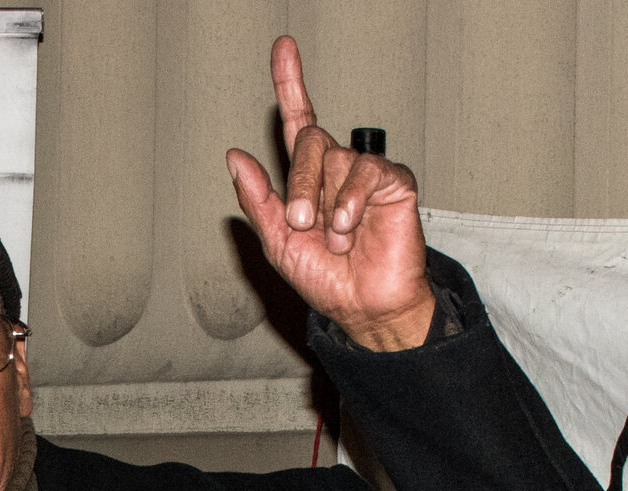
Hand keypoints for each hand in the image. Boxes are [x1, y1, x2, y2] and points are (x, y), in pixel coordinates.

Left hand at [226, 37, 434, 351]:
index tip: (284, 46)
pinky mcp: (393, 182)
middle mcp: (336, 168)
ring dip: (327, 204)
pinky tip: (350, 227)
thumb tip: (234, 156)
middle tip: (302, 222)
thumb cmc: (326, 278)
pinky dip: (351, 202)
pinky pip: (366, 170)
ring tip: (337, 238)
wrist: (363, 307)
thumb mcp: (278, 242)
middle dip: (299, 183)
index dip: (290, 83)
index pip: (298, 120)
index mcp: (308, 178)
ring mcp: (365, 173)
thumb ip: (258, 200)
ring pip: (335, 156)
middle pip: (308, 140)